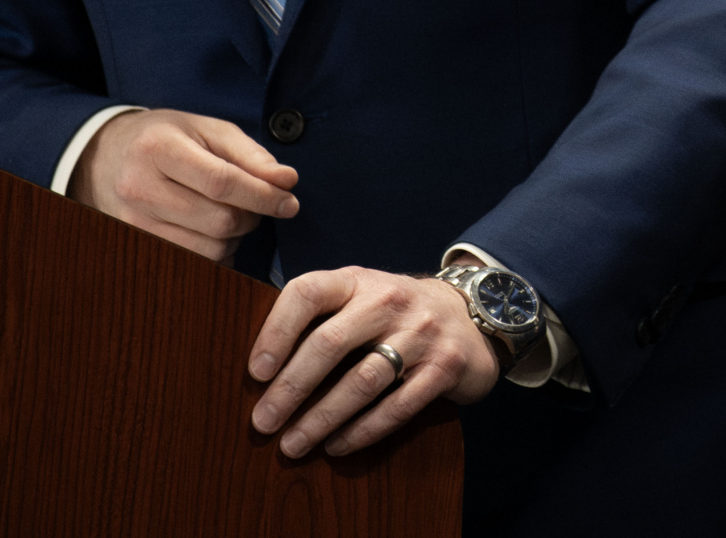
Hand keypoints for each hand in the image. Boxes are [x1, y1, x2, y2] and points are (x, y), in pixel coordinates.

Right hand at [68, 108, 298, 260]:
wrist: (106, 157)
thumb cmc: (166, 139)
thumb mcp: (208, 130)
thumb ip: (251, 154)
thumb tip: (286, 181)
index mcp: (159, 148)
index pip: (222, 182)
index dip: (263, 195)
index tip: (290, 201)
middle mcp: (140, 188)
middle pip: (219, 220)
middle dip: (251, 216)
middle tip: (255, 203)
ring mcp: (134, 223)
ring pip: (208, 248)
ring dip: (234, 237)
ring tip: (229, 213)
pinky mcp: (136, 246)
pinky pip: (193, 263)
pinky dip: (215, 251)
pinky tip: (211, 230)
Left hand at [248, 267, 501, 457]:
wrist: (469, 315)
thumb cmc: (393, 314)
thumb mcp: (358, 298)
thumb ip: (320, 317)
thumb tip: (260, 367)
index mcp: (357, 281)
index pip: (308, 292)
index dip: (276, 331)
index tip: (256, 372)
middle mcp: (389, 300)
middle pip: (330, 343)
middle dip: (291, 388)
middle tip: (263, 423)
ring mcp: (421, 333)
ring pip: (363, 381)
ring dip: (322, 418)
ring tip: (293, 444)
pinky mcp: (444, 367)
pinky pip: (397, 406)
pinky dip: (362, 431)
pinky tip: (337, 446)